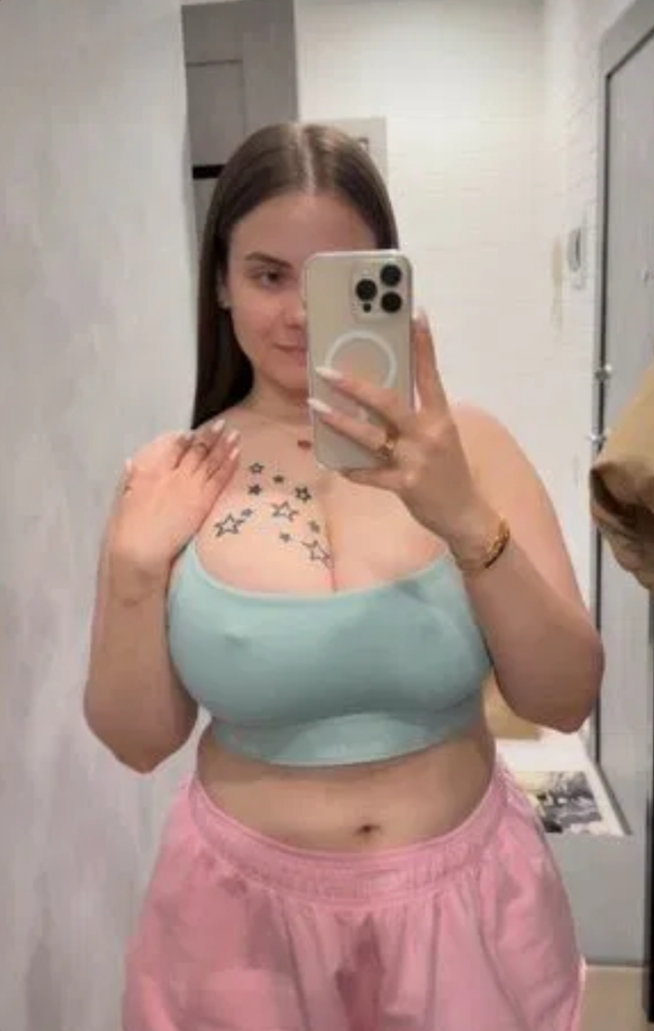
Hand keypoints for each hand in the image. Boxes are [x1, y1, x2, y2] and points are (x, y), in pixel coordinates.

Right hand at [108, 420, 239, 577]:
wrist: (141, 547)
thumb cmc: (129, 527)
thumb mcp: (125, 497)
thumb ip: (131, 477)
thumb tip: (130, 462)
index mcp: (153, 471)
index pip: (173, 449)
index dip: (185, 439)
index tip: (192, 432)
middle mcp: (173, 474)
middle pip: (196, 451)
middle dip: (209, 436)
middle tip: (221, 424)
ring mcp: (189, 486)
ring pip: (210, 460)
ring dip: (224, 445)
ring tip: (234, 433)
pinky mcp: (203, 500)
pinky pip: (219, 477)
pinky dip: (229, 464)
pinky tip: (237, 453)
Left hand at [308, 313, 491, 546]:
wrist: (465, 513)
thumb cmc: (448, 469)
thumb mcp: (439, 436)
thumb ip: (416, 416)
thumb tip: (378, 396)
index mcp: (440, 416)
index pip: (430, 374)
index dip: (423, 344)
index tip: (415, 315)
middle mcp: (429, 434)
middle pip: (389, 402)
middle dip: (355, 386)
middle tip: (327, 370)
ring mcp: (416, 460)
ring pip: (371, 436)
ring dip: (340, 421)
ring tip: (316, 406)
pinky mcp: (405, 485)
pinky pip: (369, 474)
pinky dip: (350, 468)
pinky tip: (333, 461)